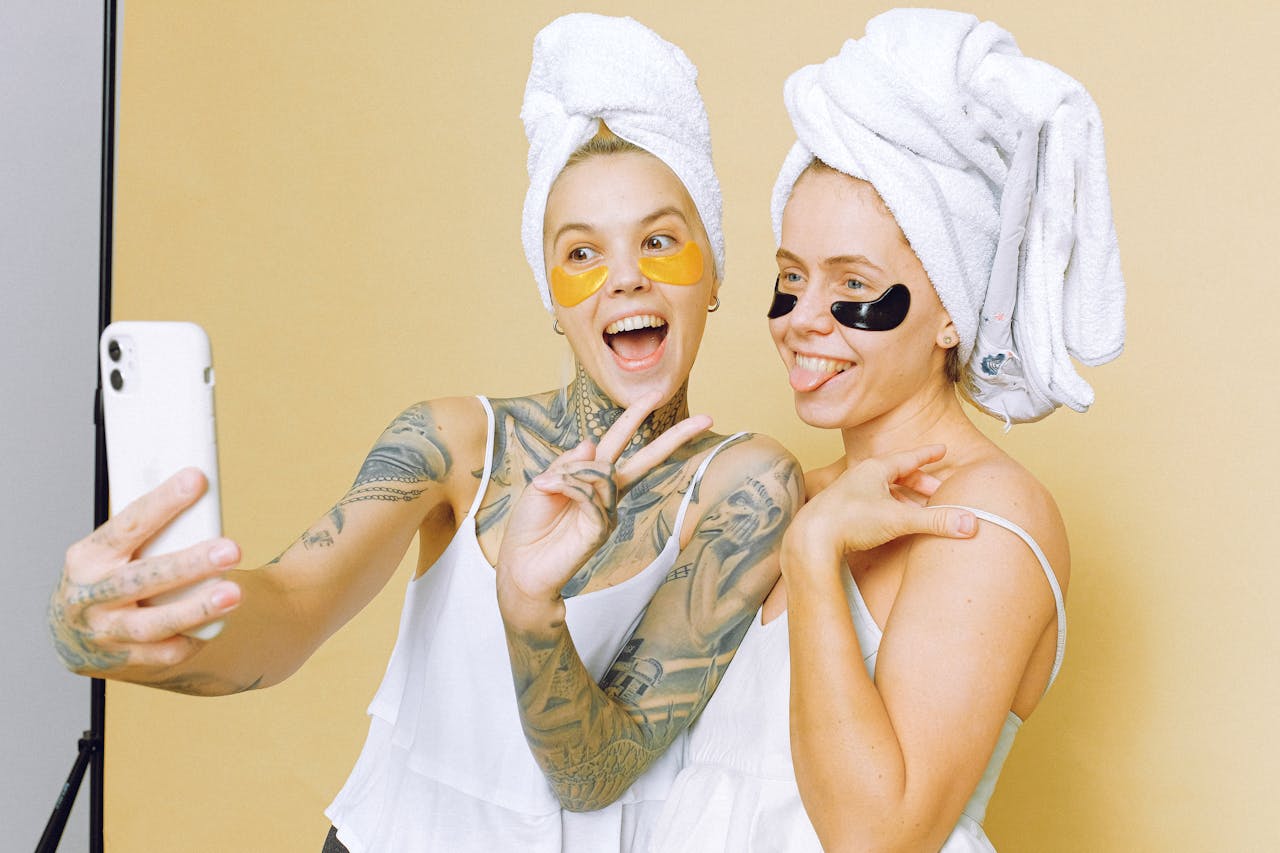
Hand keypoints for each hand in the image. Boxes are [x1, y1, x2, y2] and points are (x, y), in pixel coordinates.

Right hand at [48, 468, 242, 677]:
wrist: (71, 634)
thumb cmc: (105, 576)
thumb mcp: (111, 551)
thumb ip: (147, 532)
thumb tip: (200, 488)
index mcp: (88, 557)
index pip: (128, 525)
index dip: (163, 502)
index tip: (196, 479)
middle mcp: (89, 596)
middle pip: (143, 578)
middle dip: (190, 564)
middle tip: (232, 550)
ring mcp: (105, 631)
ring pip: (153, 624)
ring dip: (197, 609)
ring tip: (234, 593)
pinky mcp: (121, 660)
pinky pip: (164, 652)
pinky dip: (192, 638)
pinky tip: (217, 623)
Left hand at [496, 393, 710, 619]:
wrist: (522, 565)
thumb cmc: (531, 524)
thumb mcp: (544, 482)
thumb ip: (568, 463)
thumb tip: (592, 440)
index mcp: (593, 477)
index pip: (620, 441)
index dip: (635, 417)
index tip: (655, 396)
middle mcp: (608, 492)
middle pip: (646, 460)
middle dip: (674, 438)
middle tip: (705, 420)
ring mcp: (609, 512)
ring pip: (603, 473)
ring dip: (570, 474)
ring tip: (546, 486)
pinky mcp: (602, 529)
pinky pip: (591, 496)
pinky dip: (569, 488)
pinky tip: (551, 491)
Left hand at [784, 445, 975, 570]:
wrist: (810, 539)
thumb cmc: (850, 522)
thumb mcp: (899, 519)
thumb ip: (935, 521)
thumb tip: (971, 523)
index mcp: (875, 469)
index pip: (909, 458)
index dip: (928, 455)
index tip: (942, 449)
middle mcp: (860, 477)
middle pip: (896, 474)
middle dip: (919, 482)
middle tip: (937, 493)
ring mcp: (848, 493)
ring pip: (882, 490)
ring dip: (903, 498)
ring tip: (918, 510)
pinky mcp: (840, 511)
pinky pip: (870, 503)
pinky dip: (887, 508)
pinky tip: (890, 523)